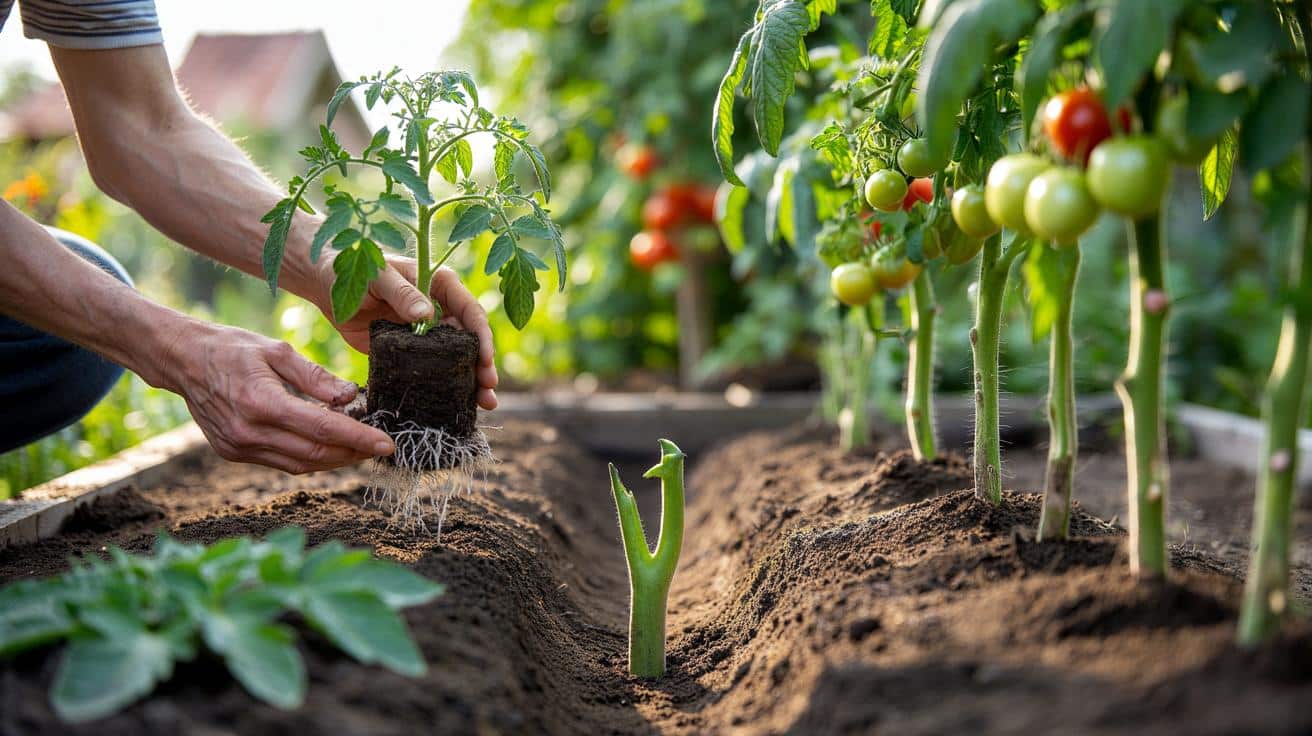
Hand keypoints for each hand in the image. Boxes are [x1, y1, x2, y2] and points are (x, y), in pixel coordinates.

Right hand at [164, 323, 395, 473]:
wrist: (182, 360)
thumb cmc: (232, 348)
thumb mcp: (277, 351)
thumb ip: (315, 377)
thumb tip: (351, 396)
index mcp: (262, 403)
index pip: (323, 429)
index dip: (359, 438)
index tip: (387, 444)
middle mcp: (249, 432)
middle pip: (315, 454)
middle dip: (353, 453)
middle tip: (378, 446)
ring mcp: (239, 447)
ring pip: (300, 465)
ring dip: (334, 460)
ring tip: (359, 448)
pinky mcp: (233, 453)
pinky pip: (282, 463)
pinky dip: (309, 459)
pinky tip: (327, 447)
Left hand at [316, 256, 497, 409]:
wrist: (325, 281)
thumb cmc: (352, 268)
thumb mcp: (377, 276)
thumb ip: (402, 293)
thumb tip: (427, 314)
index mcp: (439, 285)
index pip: (469, 311)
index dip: (481, 336)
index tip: (485, 359)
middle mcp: (439, 308)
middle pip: (470, 339)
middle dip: (483, 364)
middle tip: (489, 389)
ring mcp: (425, 332)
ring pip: (455, 358)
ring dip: (470, 380)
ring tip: (485, 404)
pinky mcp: (408, 350)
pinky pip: (430, 369)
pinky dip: (444, 386)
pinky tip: (454, 404)